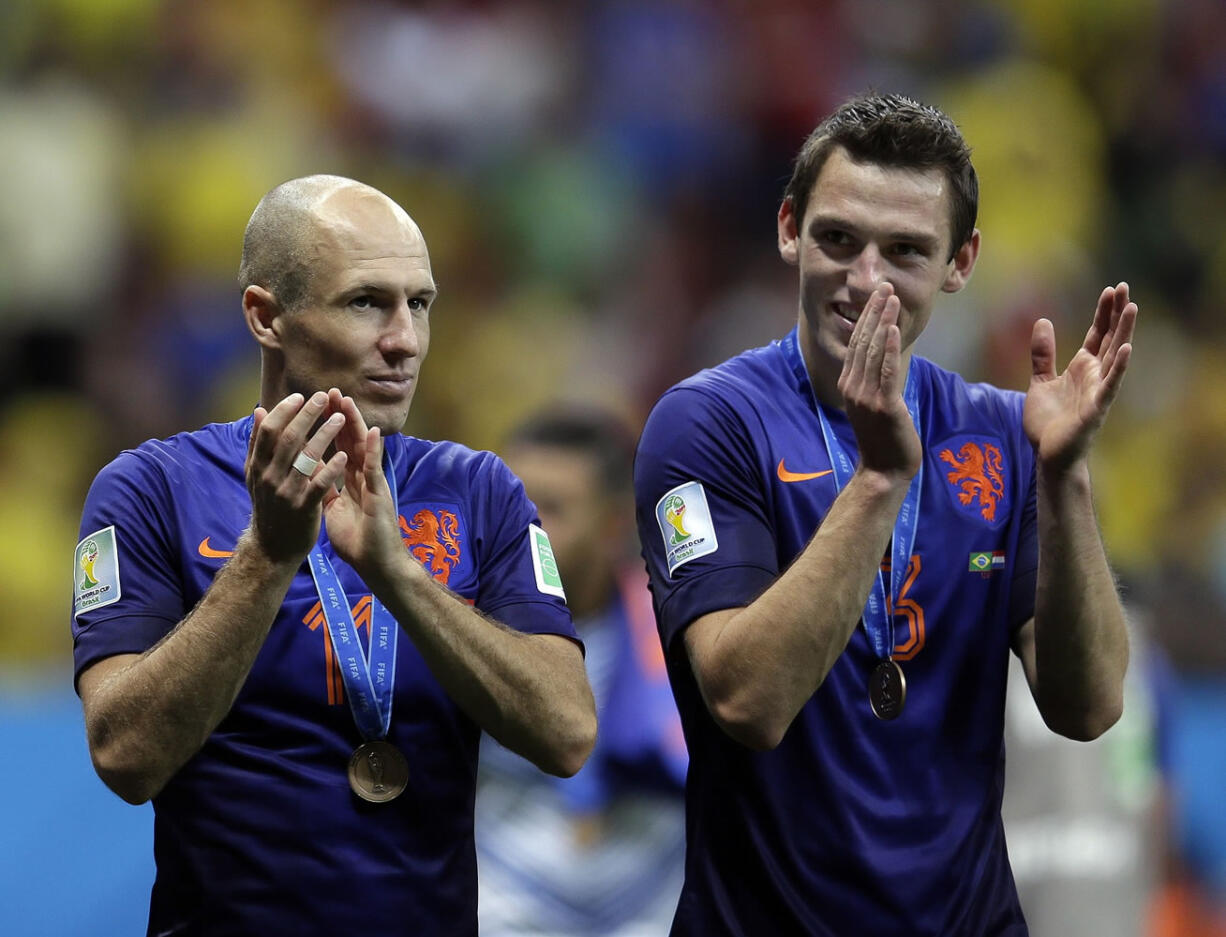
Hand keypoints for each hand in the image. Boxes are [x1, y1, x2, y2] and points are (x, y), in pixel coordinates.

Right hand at [246, 391, 347, 562]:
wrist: (272, 547)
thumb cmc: (269, 505)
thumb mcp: (256, 475)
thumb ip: (258, 444)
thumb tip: (260, 412)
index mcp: (257, 466)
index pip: (269, 430)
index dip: (285, 411)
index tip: (301, 396)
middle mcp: (269, 476)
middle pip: (289, 438)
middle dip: (307, 415)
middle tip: (324, 397)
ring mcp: (286, 492)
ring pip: (306, 457)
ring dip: (324, 434)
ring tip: (339, 418)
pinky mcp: (304, 507)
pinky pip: (319, 484)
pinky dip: (331, 467)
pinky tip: (344, 454)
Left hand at [321, 391, 405, 585]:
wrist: (376, 564)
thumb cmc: (358, 540)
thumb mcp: (332, 509)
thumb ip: (324, 488)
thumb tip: (308, 473)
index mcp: (350, 479)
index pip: (337, 446)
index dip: (327, 425)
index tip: (314, 405)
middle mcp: (362, 477)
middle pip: (350, 440)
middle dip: (339, 415)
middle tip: (329, 391)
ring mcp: (373, 483)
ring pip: (363, 447)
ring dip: (356, 423)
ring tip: (347, 401)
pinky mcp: (380, 494)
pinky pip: (375, 469)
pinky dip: (375, 450)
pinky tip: (373, 433)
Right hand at [838, 283, 921, 479]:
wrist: (884, 470)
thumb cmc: (883, 438)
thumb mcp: (872, 405)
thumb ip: (874, 380)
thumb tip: (883, 356)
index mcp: (849, 385)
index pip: (856, 343)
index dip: (867, 317)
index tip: (878, 295)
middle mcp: (853, 388)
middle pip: (862, 341)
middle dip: (874, 311)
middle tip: (885, 286)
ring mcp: (866, 397)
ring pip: (874, 351)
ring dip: (883, 321)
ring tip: (892, 298)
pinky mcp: (884, 406)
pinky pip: (886, 371)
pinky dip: (890, 348)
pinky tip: (894, 329)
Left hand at [1023, 282, 1136, 471]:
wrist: (1048, 455)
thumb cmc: (1048, 422)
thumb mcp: (1040, 381)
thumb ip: (1042, 354)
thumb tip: (1043, 321)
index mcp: (1082, 368)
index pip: (1098, 334)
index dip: (1104, 313)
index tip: (1112, 289)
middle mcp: (1094, 376)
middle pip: (1110, 339)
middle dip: (1117, 313)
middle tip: (1125, 286)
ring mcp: (1098, 391)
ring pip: (1115, 357)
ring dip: (1124, 333)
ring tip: (1132, 308)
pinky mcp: (1096, 408)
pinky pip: (1110, 385)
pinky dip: (1119, 368)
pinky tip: (1127, 349)